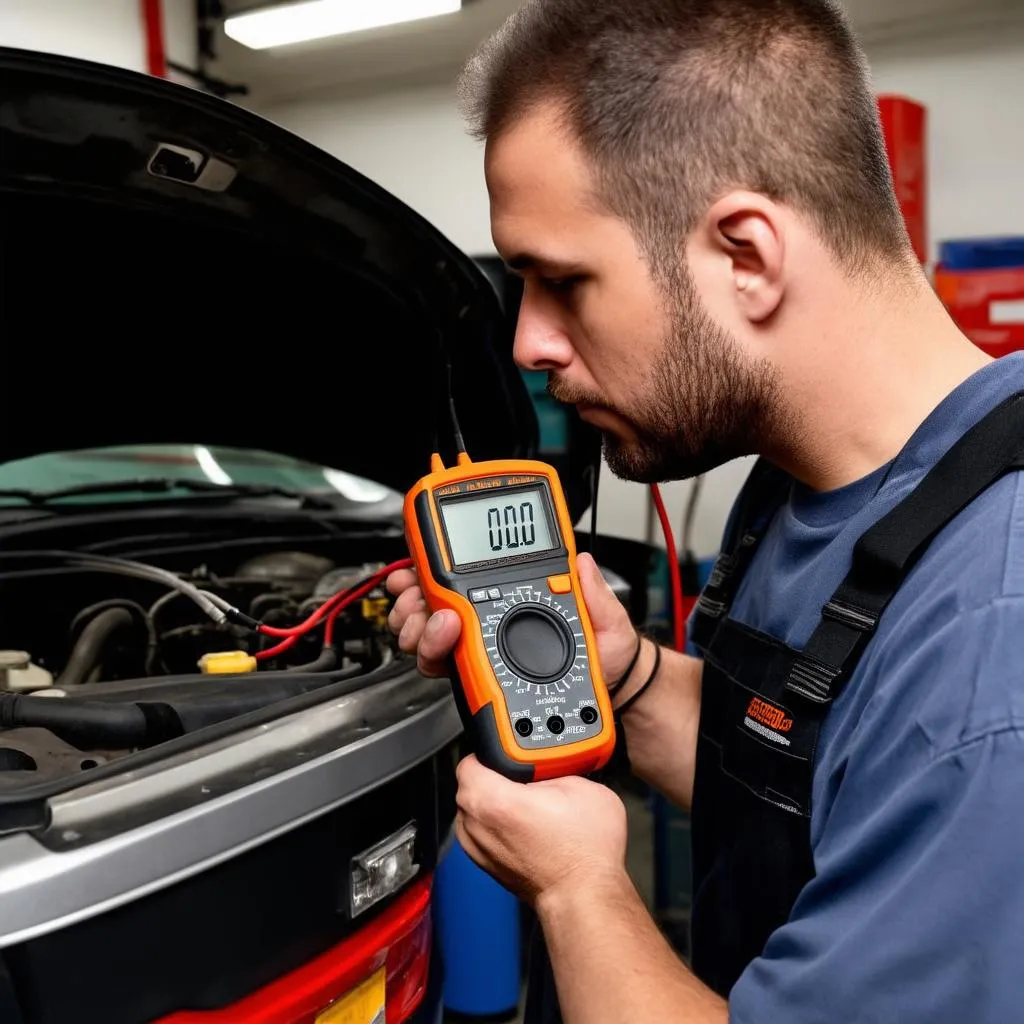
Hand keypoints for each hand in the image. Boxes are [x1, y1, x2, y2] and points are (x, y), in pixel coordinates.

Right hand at [385, 552, 639, 683]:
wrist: (613, 691)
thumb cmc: (607, 650)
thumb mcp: (606, 616)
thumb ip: (593, 590)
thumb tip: (582, 564)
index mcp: (518, 596)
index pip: (466, 576)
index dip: (432, 570)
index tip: (416, 572)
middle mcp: (494, 618)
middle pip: (435, 604)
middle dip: (415, 602)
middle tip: (420, 607)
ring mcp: (485, 647)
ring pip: (431, 635)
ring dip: (421, 630)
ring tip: (438, 631)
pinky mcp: (482, 676)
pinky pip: (444, 666)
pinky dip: (431, 658)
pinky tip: (441, 656)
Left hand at [454, 753, 628, 906]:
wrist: (586, 895)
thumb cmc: (583, 852)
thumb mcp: (580, 785)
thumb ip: (552, 766)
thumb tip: (545, 764)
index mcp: (492, 800)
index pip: (470, 759)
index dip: (491, 751)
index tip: (510, 754)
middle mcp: (475, 825)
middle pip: (470, 784)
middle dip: (495, 776)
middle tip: (526, 778)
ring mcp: (477, 848)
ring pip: (474, 810)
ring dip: (495, 803)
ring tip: (529, 803)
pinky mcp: (486, 864)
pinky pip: (482, 832)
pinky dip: (498, 826)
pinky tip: (526, 825)